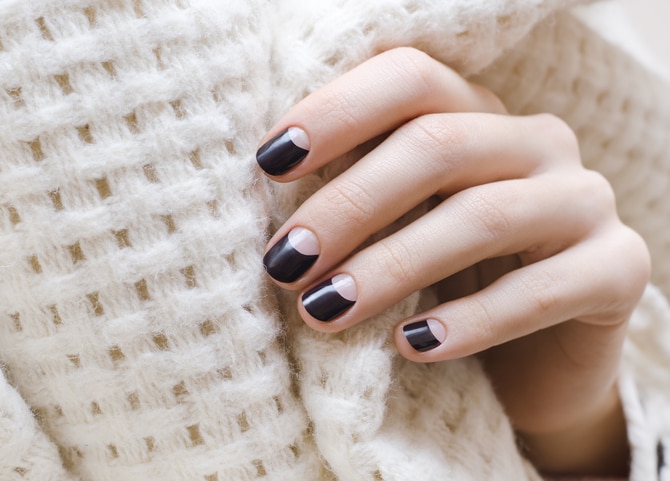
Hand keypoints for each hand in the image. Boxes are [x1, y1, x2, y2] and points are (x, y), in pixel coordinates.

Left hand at [257, 48, 649, 475]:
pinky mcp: (619, 268)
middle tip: (286, 262)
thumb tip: (272, 199)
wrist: (527, 360)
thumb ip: (356, 202)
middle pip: (436, 145)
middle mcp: (535, 142)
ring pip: (480, 215)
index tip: (269, 163)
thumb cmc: (443, 285)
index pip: (409, 78)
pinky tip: (411, 346)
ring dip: (391, 266)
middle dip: (349, 204)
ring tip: (325, 311)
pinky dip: (468, 321)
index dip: (337, 111)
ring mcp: (584, 199)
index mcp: (477, 115)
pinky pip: (540, 291)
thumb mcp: (396, 231)